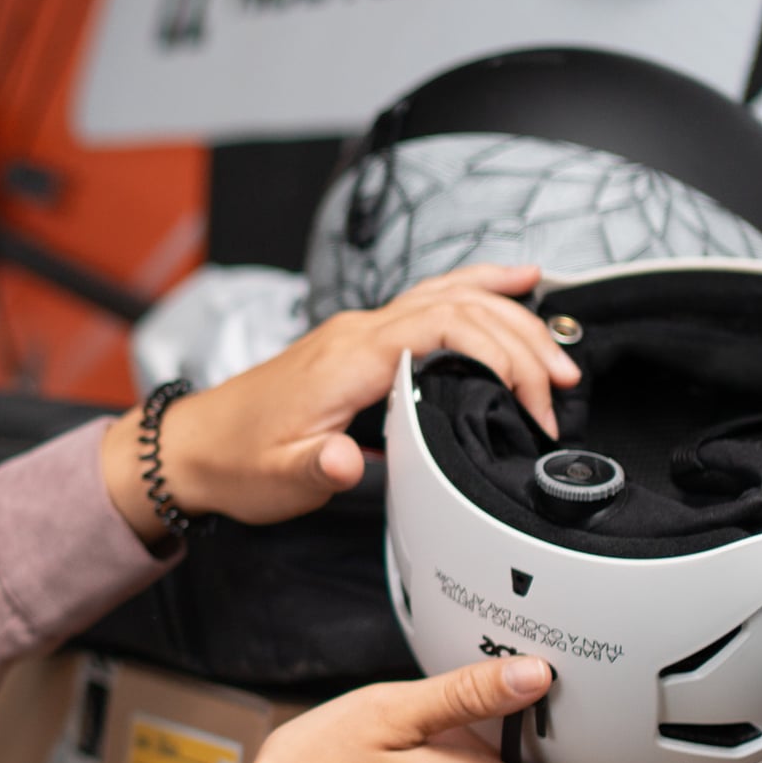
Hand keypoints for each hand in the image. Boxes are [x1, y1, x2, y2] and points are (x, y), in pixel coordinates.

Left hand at [100, 265, 578, 538]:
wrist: (196, 447)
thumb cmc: (239, 461)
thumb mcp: (279, 478)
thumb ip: (318, 468)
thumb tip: (346, 459)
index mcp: (349, 358)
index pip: (444, 329)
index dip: (502, 355)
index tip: (536, 400)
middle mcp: (359, 332)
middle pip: (459, 306)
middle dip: (522, 338)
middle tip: (565, 383)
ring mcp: (361, 331)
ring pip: (448, 294)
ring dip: (508, 311)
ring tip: (558, 338)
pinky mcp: (363, 342)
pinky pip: (430, 300)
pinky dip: (476, 289)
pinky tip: (509, 284)